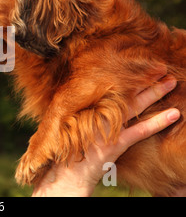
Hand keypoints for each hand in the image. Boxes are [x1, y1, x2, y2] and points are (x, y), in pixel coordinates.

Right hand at [32, 73, 179, 196]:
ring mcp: (107, 127)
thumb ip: (84, 113)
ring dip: (154, 93)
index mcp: (85, 106)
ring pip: (135, 106)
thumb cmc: (68, 150)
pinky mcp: (115, 144)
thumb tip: (99, 104)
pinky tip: (174, 114)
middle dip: (143, 79)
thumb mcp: (72, 126)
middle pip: (124, 91)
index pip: (110, 87)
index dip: (126, 76)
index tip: (138, 65)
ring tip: (170, 81)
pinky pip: (141, 131)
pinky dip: (158, 122)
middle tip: (160, 66)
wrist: (66, 174)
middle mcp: (95, 112)